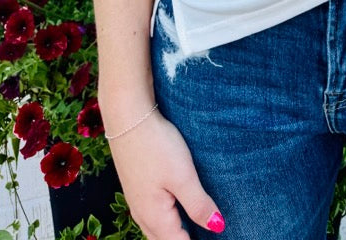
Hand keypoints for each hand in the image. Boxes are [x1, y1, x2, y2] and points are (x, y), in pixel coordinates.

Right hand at [108, 109, 223, 237]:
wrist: (128, 118)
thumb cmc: (156, 146)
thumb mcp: (183, 176)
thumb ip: (199, 204)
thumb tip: (217, 227)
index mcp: (155, 218)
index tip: (217, 235)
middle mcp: (143, 215)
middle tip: (206, 232)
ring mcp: (137, 202)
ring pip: (156, 231)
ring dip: (175, 233)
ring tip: (195, 227)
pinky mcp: (137, 188)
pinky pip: (152, 217)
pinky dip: (167, 222)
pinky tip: (177, 210)